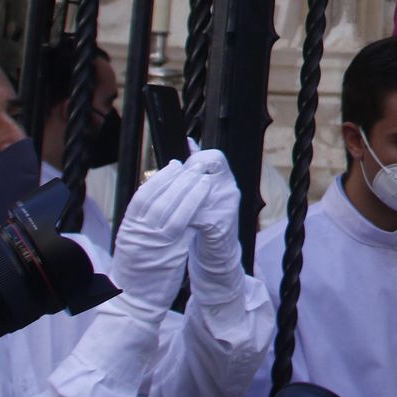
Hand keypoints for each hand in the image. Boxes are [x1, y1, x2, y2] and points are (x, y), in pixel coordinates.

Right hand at [112, 157, 213, 310]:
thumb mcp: (133, 240)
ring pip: (174, 210)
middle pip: (161, 197)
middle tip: (194, 166)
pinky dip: (194, 211)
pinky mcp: (169, 254)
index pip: (144, 193)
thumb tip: (163, 194)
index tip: (175, 164)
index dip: (161, 177)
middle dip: (180, 178)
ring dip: (191, 191)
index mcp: (129, 226)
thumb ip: (144, 220)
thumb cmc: (136, 271)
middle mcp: (139, 232)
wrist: (133, 302)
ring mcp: (154, 243)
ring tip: (203, 179)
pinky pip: (184, 228)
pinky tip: (204, 202)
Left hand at [184, 149, 244, 304]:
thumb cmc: (207, 220)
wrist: (218, 254)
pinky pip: (195, 216)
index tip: (180, 170)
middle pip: (205, 173)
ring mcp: (226, 206)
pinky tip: (172, 221)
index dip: (195, 160)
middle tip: (169, 191)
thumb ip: (197, 167)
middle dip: (182, 181)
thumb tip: (188, 142)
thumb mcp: (203, 191)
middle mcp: (229, 188)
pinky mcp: (219, 225)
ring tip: (166, 207)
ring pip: (197, 194)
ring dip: (179, 200)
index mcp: (225, 177)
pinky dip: (181, 218)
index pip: (214, 156)